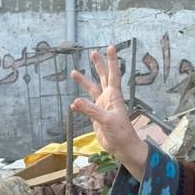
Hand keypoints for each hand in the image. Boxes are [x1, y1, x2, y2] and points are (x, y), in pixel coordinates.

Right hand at [70, 46, 147, 178]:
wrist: (122, 147)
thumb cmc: (120, 133)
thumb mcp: (106, 120)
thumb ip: (90, 110)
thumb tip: (74, 102)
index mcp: (114, 96)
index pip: (113, 74)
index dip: (111, 60)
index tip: (111, 47)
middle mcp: (108, 98)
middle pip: (103, 77)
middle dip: (98, 65)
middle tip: (93, 52)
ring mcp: (102, 107)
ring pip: (92, 90)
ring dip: (84, 82)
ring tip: (74, 72)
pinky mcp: (96, 116)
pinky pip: (86, 107)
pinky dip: (79, 105)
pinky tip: (73, 104)